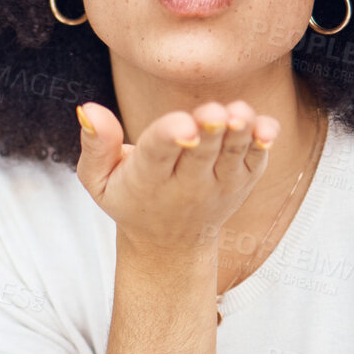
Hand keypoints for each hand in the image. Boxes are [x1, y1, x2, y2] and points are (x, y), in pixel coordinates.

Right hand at [74, 100, 279, 256]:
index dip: (169, 136)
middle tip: (213, 112)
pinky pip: (257, 160)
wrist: (169, 244)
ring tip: (240, 113)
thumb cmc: (129, 199)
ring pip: (232, 154)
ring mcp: (219, 183)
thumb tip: (87, 108)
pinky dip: (263, 143)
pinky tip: (266, 127)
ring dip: (239, 133)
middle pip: (201, 152)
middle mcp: (187, 184)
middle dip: (208, 131)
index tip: (182, 125)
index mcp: (147, 178)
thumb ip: (95, 145)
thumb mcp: (97, 180)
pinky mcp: (243, 180)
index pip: (158, 153)